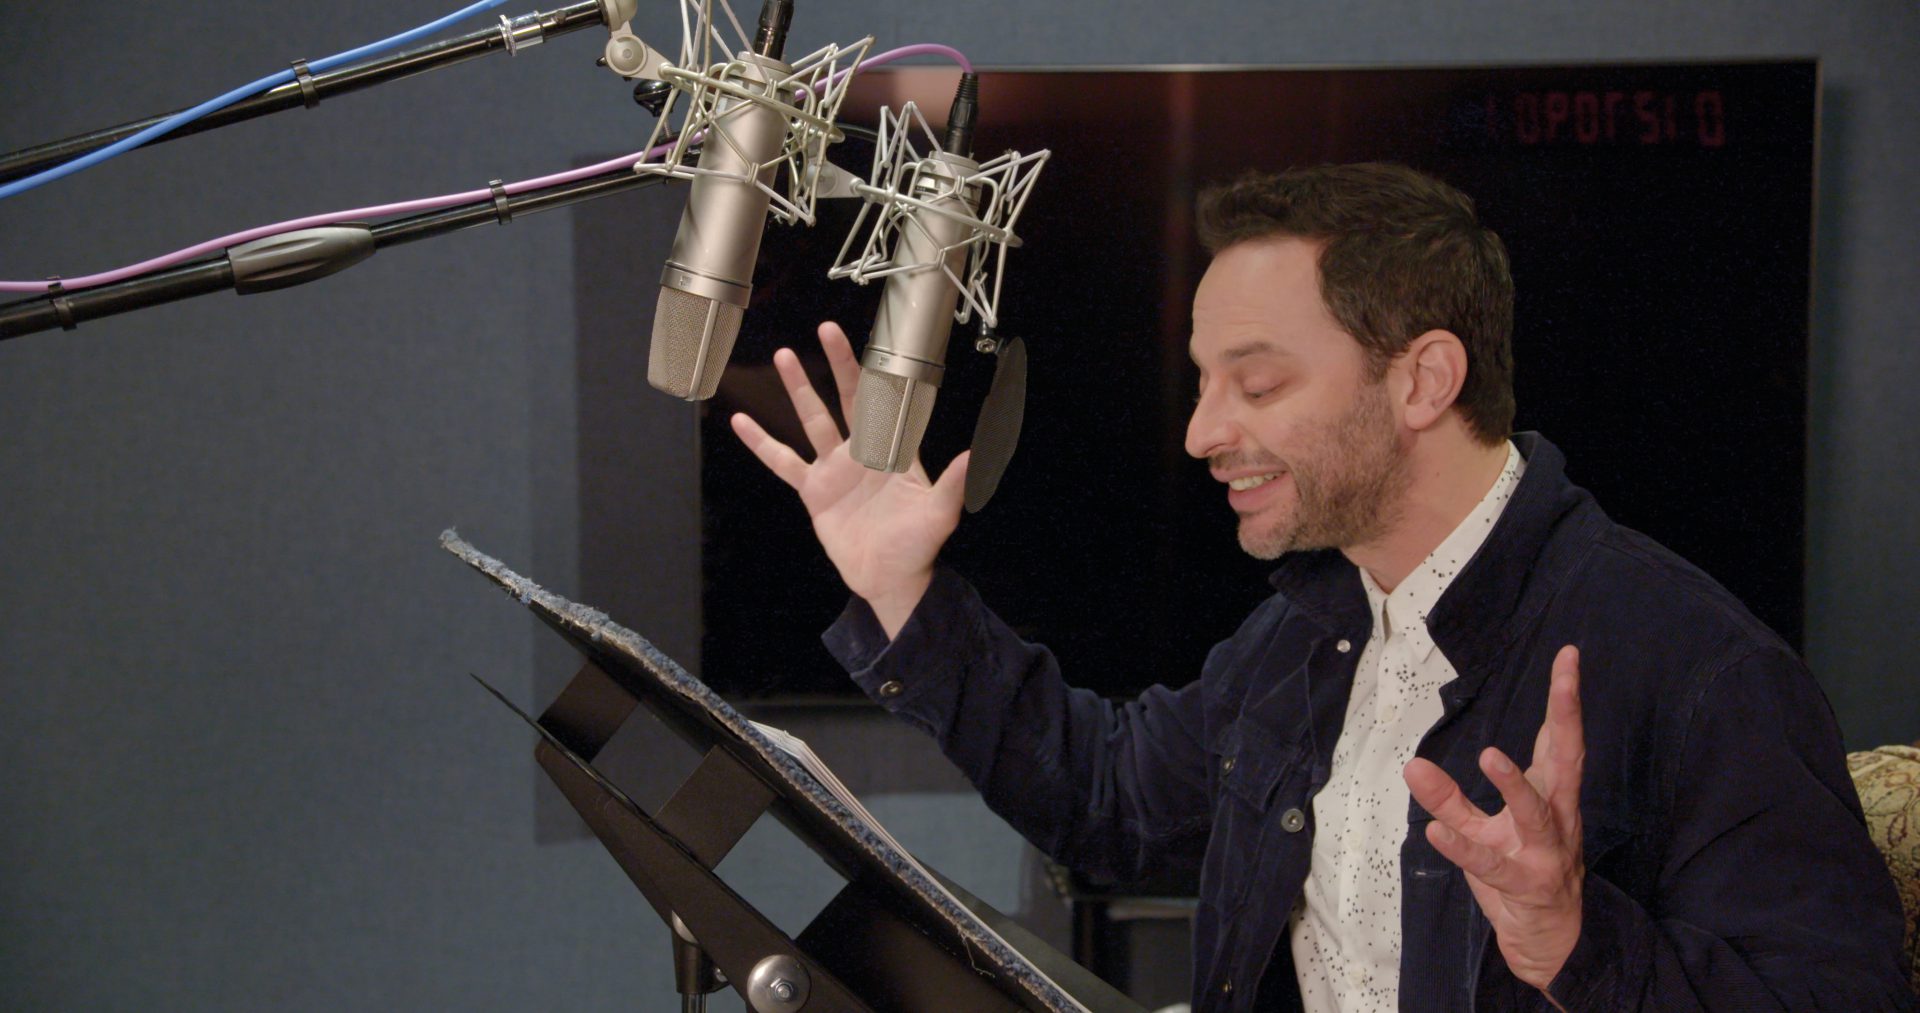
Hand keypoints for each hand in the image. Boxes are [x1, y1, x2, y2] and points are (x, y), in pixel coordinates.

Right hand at [730, 321, 968, 637]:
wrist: (889, 581)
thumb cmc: (917, 547)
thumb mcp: (939, 515)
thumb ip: (953, 483)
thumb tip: (976, 454)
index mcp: (894, 452)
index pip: (886, 402)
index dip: (880, 372)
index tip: (873, 342)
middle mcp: (863, 453)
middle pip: (849, 398)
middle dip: (838, 364)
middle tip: (826, 330)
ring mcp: (836, 469)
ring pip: (813, 419)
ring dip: (799, 389)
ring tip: (783, 356)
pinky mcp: (814, 491)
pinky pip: (783, 462)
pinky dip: (762, 444)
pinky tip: (742, 423)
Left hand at [1404, 645, 1585, 1000]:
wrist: (1547, 936)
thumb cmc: (1519, 870)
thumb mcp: (1481, 828)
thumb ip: (1448, 798)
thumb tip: (1411, 765)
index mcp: (1552, 795)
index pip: (1561, 738)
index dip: (1565, 698)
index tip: (1568, 655)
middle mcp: (1556, 816)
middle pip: (1567, 759)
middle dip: (1568, 716)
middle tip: (1565, 677)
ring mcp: (1544, 851)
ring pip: (1533, 813)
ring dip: (1513, 785)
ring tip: (1489, 755)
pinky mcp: (1524, 883)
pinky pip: (1489, 862)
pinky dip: (1460, 846)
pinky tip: (1434, 831)